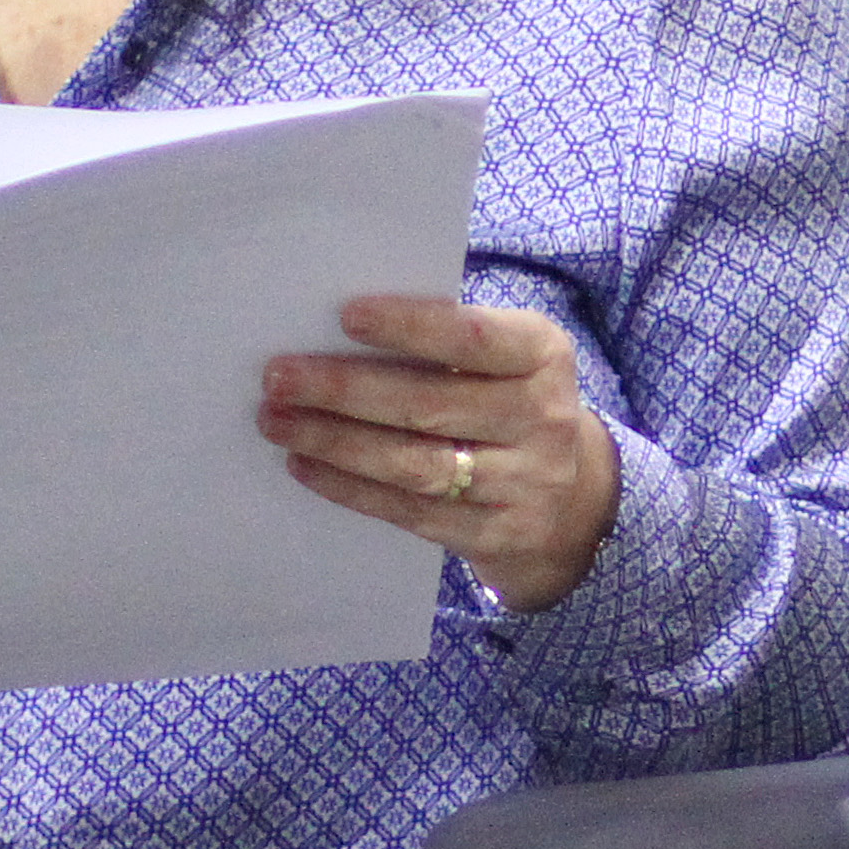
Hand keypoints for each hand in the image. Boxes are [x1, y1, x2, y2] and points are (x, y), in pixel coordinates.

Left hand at [265, 294, 619, 616]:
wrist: (572, 500)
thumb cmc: (511, 405)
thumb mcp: (507, 362)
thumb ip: (448, 344)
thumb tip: (338, 331)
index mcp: (544, 356)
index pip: (473, 338)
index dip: (410, 327)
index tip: (344, 315)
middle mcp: (544, 418)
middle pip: (429, 405)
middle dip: (344, 389)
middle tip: (278, 377)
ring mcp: (525, 483)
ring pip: (414, 464)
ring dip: (335, 441)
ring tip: (277, 421)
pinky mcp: (496, 533)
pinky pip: (410, 512)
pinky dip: (350, 487)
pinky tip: (305, 465)